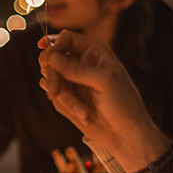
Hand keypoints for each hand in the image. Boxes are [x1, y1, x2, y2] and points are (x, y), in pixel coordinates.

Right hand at [38, 32, 171, 171]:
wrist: (125, 134)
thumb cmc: (123, 104)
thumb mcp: (104, 82)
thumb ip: (77, 69)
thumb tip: (51, 58)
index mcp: (94, 52)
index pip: (66, 39)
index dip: (53, 45)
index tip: (48, 60)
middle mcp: (81, 63)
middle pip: (52, 57)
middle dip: (52, 75)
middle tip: (55, 91)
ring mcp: (72, 81)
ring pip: (49, 78)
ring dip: (62, 96)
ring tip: (81, 111)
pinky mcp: (66, 97)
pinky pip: (53, 95)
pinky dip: (64, 105)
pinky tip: (82, 115)